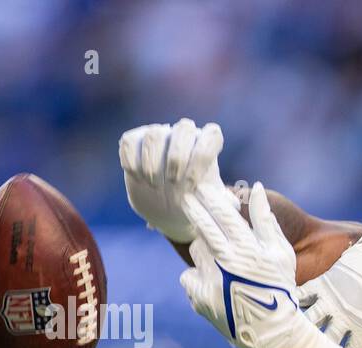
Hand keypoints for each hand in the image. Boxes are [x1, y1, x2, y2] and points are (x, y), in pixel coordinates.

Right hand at [119, 118, 224, 242]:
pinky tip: (138, 178)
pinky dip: (132, 161)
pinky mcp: (134, 140)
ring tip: (154, 186)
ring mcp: (158, 134)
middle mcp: (183, 134)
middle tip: (173, 183)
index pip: (212, 135)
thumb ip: (221, 202)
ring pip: (155, 134)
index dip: (202, 156)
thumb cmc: (194, 201)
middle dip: (178, 158)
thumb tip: (232, 204)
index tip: (194, 184)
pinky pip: (129, 141)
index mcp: (206, 144)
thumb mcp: (210, 203)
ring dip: (153, 163)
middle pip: (184, 128)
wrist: (167, 206)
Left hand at [180, 181, 342, 347]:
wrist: (272, 332)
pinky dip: (199, 277)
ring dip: (204, 250)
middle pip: (201, 227)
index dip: (209, 197)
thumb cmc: (280, 287)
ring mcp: (210, 281)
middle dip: (193, 210)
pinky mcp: (200, 298)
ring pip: (196, 251)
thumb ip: (265, 219)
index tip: (199, 187)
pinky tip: (215, 285)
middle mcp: (225, 262)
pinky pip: (190, 276)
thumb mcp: (280, 252)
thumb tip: (255, 186)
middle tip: (186, 200)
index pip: (222, 214)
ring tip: (220, 261)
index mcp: (247, 249)